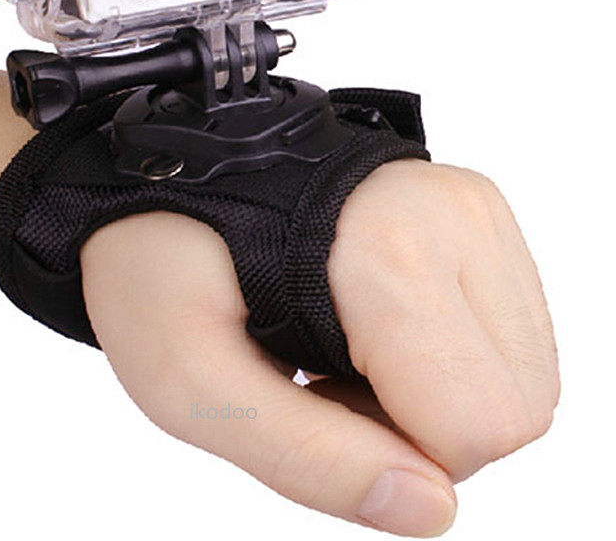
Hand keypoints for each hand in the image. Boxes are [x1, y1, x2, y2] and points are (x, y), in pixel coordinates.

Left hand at [81, 160, 558, 536]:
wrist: (172, 177)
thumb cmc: (163, 263)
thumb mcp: (193, 381)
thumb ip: (306, 458)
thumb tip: (429, 506)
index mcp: (391, 252)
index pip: (482, 423)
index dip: (397, 449)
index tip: (319, 401)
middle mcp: (453, 214)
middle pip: (517, 403)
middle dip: (423, 422)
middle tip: (327, 374)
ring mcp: (471, 205)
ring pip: (521, 370)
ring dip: (434, 387)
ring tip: (341, 341)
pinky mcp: (475, 211)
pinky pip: (508, 330)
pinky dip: (447, 350)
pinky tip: (371, 318)